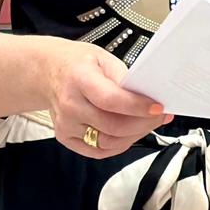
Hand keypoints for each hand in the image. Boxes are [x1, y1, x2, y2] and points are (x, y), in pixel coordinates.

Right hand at [42, 39, 170, 158]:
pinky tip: (131, 133)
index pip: (111, 99)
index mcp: (80, 79)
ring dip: (135, 136)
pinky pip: (98, 151)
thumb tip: (150, 95)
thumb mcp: (104, 58)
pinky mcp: (66, 138)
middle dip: (143, 124)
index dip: (137, 107)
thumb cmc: (79, 64)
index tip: (158, 107)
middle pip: (112, 126)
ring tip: (148, 124)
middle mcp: (70, 104)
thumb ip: (125, 77)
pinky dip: (120, 145)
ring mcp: (66, 124)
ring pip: (108, 143)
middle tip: (160, 116)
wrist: (49, 73)